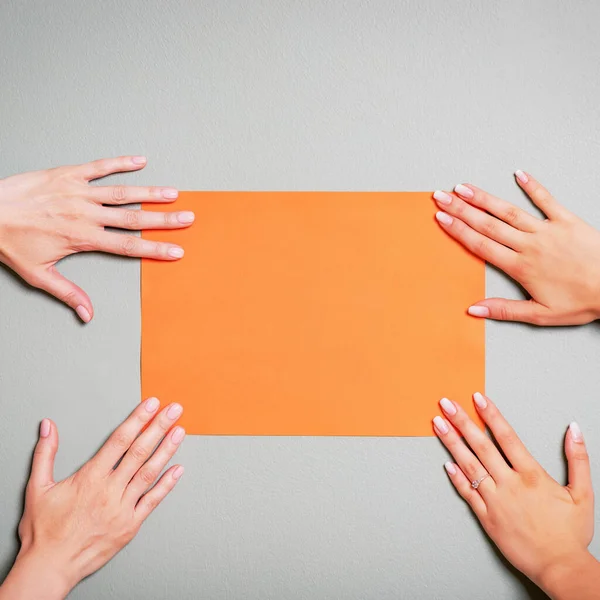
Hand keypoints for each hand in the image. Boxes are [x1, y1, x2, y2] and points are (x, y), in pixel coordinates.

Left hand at [0, 156, 194, 322]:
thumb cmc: (9, 242)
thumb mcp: (38, 274)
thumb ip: (68, 293)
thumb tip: (87, 314)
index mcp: (83, 238)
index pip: (128, 246)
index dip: (155, 249)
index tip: (176, 250)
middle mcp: (86, 213)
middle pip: (133, 218)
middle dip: (164, 219)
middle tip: (187, 218)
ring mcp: (78, 191)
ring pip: (122, 193)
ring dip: (150, 193)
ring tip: (173, 193)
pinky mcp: (67, 174)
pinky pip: (98, 166)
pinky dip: (120, 162)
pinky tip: (139, 161)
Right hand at [0, 398, 184, 598]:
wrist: (50, 567)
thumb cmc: (44, 530)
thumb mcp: (38, 487)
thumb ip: (45, 454)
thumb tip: (48, 427)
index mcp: (90, 477)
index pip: (119, 440)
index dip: (138, 420)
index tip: (151, 405)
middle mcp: (110, 490)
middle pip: (139, 451)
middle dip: (159, 427)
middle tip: (174, 410)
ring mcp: (122, 507)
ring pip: (149, 472)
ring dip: (166, 450)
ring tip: (180, 432)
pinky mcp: (130, 525)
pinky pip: (152, 501)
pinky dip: (167, 484)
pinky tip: (178, 469)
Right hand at [432, 172, 599, 324]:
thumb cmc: (582, 302)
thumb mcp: (540, 315)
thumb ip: (505, 310)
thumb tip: (474, 309)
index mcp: (521, 266)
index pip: (481, 244)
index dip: (458, 230)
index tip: (441, 218)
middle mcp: (530, 244)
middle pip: (488, 224)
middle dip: (461, 209)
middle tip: (441, 197)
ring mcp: (548, 230)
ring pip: (509, 211)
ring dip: (485, 198)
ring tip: (464, 187)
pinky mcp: (568, 221)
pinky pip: (547, 200)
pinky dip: (533, 186)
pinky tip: (519, 174)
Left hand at [433, 394, 596, 597]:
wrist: (561, 567)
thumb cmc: (570, 532)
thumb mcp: (582, 493)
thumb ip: (578, 458)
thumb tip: (574, 429)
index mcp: (531, 475)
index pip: (506, 436)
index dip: (490, 415)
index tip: (477, 398)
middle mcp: (510, 485)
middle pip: (481, 446)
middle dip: (462, 422)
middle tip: (446, 404)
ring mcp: (495, 501)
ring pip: (469, 466)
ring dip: (452, 443)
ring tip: (438, 424)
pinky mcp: (487, 518)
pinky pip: (467, 494)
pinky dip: (456, 478)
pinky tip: (445, 463)